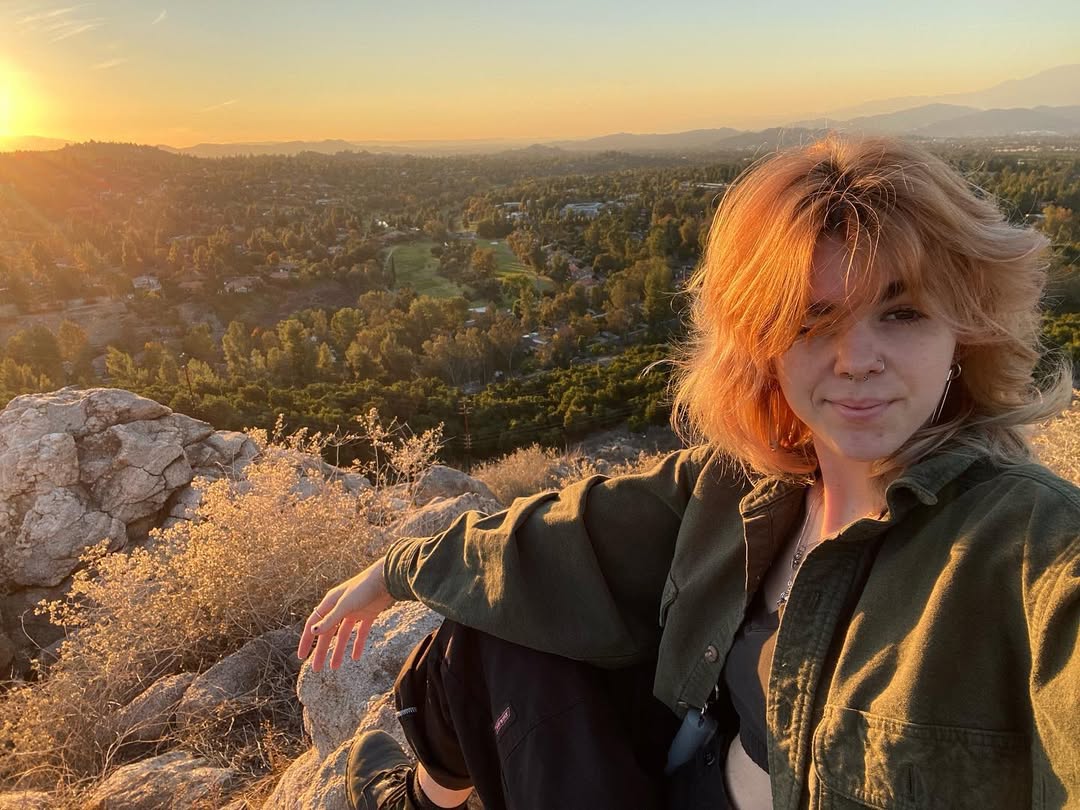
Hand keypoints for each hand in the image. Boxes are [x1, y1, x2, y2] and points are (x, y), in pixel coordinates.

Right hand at [297, 557, 396, 671]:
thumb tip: (313, 631)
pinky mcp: (368, 614)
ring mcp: (354, 612)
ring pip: (342, 635)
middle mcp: (340, 608)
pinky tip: (356, 657)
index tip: (301, 656)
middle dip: (321, 651)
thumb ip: (331, 619)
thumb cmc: (364, 588)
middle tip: (316, 669)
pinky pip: (360, 633)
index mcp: (330, 603)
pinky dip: (358, 645)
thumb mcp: (345, 605)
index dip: (306, 640)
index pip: (313, 624)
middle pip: (327, 633)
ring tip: (334, 667)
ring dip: (338, 651)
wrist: (388, 579)